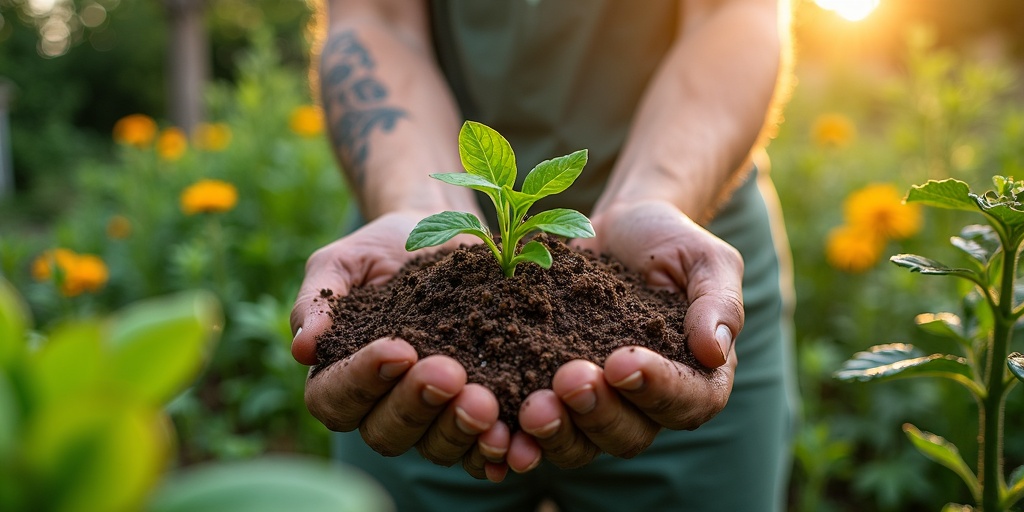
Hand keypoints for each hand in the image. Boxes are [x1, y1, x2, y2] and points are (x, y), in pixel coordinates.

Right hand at [290, 211, 510, 481]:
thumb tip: (303, 348)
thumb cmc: (380, 251)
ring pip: (436, 446)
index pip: (335, 397)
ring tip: (485, 404)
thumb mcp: (342, 263)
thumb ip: (317, 300)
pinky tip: (515, 440)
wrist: (441, 233)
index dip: (363, 380)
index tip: (397, 348)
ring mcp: (432, 416)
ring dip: (460, 430)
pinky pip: (482, 447)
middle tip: (449, 375)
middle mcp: (383, 407)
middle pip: (387, 432)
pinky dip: (497, 449)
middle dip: (417, 406)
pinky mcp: (477, 414)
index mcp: (340, 377)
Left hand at [505, 199, 742, 471]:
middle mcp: (647, 406)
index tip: (623, 361)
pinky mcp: (551, 395)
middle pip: (629, 435)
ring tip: (532, 405)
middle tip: (569, 378)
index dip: (656, 390)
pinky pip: (536, 427)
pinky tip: (497, 417)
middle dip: (598, 412)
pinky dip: (516, 431)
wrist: (614, 230)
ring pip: (581, 444)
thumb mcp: (705, 258)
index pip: (687, 402)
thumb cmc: (669, 243)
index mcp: (696, 380)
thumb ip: (718, 301)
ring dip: (557, 431)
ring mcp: (597, 406)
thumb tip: (714, 351)